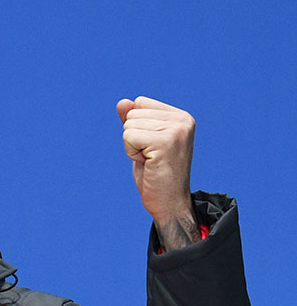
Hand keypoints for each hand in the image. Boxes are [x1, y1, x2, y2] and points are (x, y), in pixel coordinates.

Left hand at [117, 96, 200, 250]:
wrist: (169, 203)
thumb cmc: (156, 174)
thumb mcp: (142, 143)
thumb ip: (134, 121)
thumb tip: (122, 102)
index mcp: (181, 117)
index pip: (140, 103)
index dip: (136, 126)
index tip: (150, 146)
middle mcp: (182, 120)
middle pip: (133, 114)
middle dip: (133, 138)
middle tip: (150, 157)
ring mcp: (176, 130)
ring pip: (129, 125)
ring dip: (132, 147)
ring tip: (150, 161)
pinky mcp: (166, 142)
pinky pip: (128, 136)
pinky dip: (131, 153)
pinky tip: (147, 163)